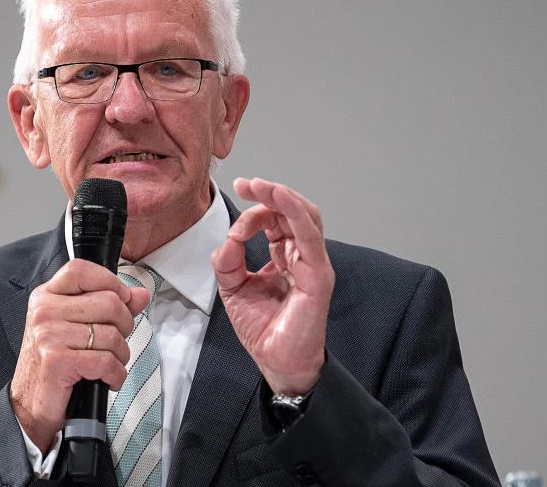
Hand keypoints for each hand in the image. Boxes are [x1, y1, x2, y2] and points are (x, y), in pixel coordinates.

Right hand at [10, 259, 149, 452]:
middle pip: (109, 302)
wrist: (31, 405)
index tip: (122, 299)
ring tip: (109, 363)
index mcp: (46, 296)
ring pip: (112, 334)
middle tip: (115, 342)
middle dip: (124, 326)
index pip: (82, 269)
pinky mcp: (57, 361)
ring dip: (120, 355)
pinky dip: (115, 374)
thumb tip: (140, 294)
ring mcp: (49, 335)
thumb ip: (109, 305)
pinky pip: (106, 361)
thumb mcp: (78, 326)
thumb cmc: (56, 364)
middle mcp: (44, 311)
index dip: (110, 282)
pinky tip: (107, 379)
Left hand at [211, 177, 334, 395]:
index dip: (255, 210)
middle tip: (245, 183)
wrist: (277, 362)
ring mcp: (313, 264)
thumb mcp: (233, 287)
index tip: (233, 218)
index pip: (276, 220)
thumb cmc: (263, 328)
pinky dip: (294, 211)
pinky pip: (309, 236)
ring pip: (305, 216)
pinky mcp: (317, 275)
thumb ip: (228, 260)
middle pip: (292, 211)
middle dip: (268, 193)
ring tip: (259, 185)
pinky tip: (278, 198)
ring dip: (281, 196)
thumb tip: (230, 236)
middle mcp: (302, 256)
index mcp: (285, 256)